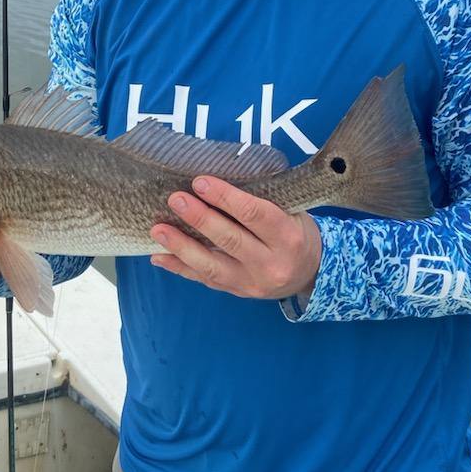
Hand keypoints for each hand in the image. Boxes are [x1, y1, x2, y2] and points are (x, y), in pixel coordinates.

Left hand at [149, 176, 321, 300]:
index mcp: (287, 237)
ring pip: (212, 266)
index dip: (226, 197)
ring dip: (182, 247)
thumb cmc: (296, 231)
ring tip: (158, 229)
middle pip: (230, 240)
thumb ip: (261, 199)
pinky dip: (180, 268)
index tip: (200, 182)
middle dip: (200, 219)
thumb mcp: (292, 212)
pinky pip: (204, 280)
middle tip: (175, 199)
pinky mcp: (237, 292)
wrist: (312, 273)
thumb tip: (217, 179)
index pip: (254, 215)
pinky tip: (159, 256)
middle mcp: (271, 263)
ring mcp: (252, 283)